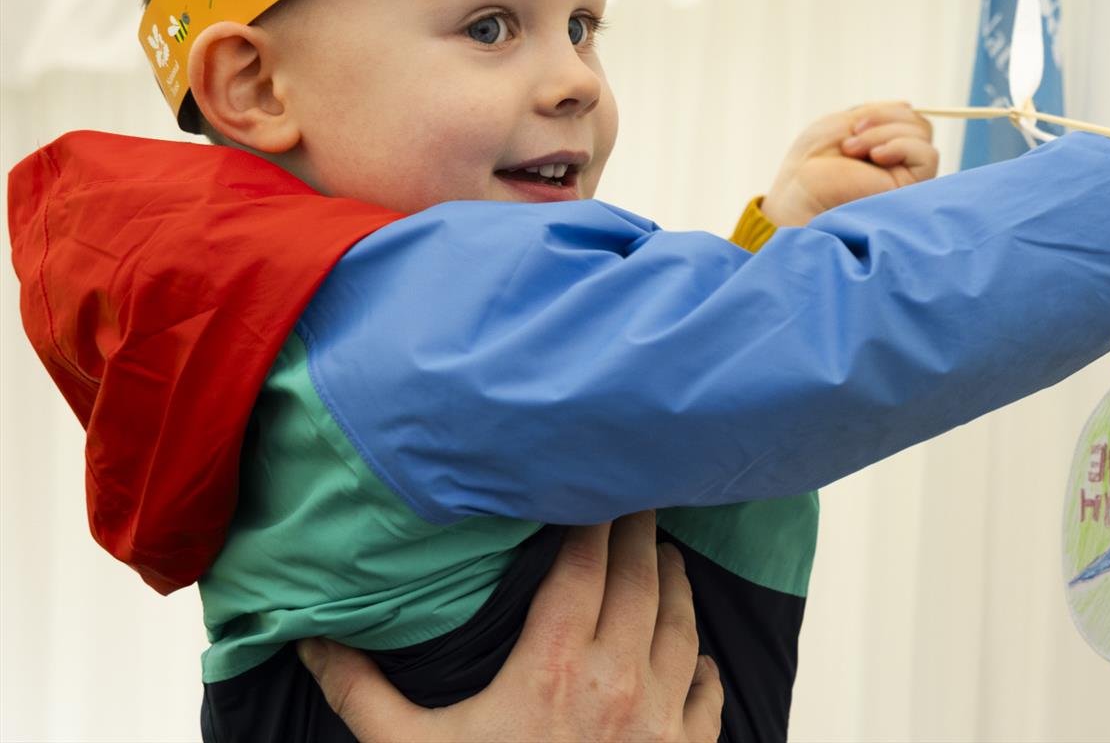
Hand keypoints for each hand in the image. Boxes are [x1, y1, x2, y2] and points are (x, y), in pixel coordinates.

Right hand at [298, 512, 721, 741]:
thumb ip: (361, 692)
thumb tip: (308, 641)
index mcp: (555, 667)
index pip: (586, 562)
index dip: (594, 517)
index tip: (593, 486)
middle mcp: (619, 681)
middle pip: (643, 578)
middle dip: (640, 534)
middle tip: (635, 500)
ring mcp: (661, 717)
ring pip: (682, 623)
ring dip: (673, 584)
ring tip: (663, 559)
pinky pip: (706, 689)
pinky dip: (700, 661)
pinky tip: (692, 651)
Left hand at [761, 101, 938, 225]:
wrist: (801, 193)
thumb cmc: (813, 162)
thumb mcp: (844, 122)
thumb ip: (877, 114)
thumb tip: (909, 107)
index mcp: (883, 143)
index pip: (905, 114)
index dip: (883, 111)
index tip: (853, 124)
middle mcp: (898, 159)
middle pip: (917, 121)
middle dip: (883, 117)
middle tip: (852, 133)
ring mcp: (906, 174)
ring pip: (922, 132)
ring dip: (883, 132)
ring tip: (853, 149)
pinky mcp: (911, 189)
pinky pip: (928, 155)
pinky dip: (901, 146)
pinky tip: (876, 157)